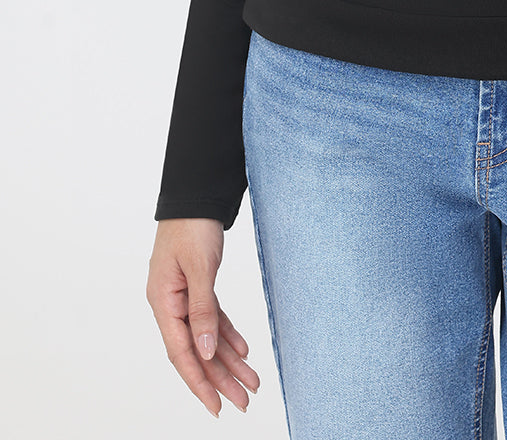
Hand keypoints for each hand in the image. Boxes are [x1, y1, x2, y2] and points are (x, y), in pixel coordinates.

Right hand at [146, 217, 260, 415]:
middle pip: (196, 351)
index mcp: (163, 302)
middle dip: (220, 378)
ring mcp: (183, 296)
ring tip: (252, 383)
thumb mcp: (200, 267)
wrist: (196, 193)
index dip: (199, 381)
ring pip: (207, 337)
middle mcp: (171, 304)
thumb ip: (202, 310)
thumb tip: (204, 351)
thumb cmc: (192, 225)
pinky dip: (228, 334)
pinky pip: (213, 319)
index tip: (216, 406)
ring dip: (228, 361)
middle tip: (245, 401)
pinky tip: (244, 351)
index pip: (181, 352)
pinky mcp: (198, 286)